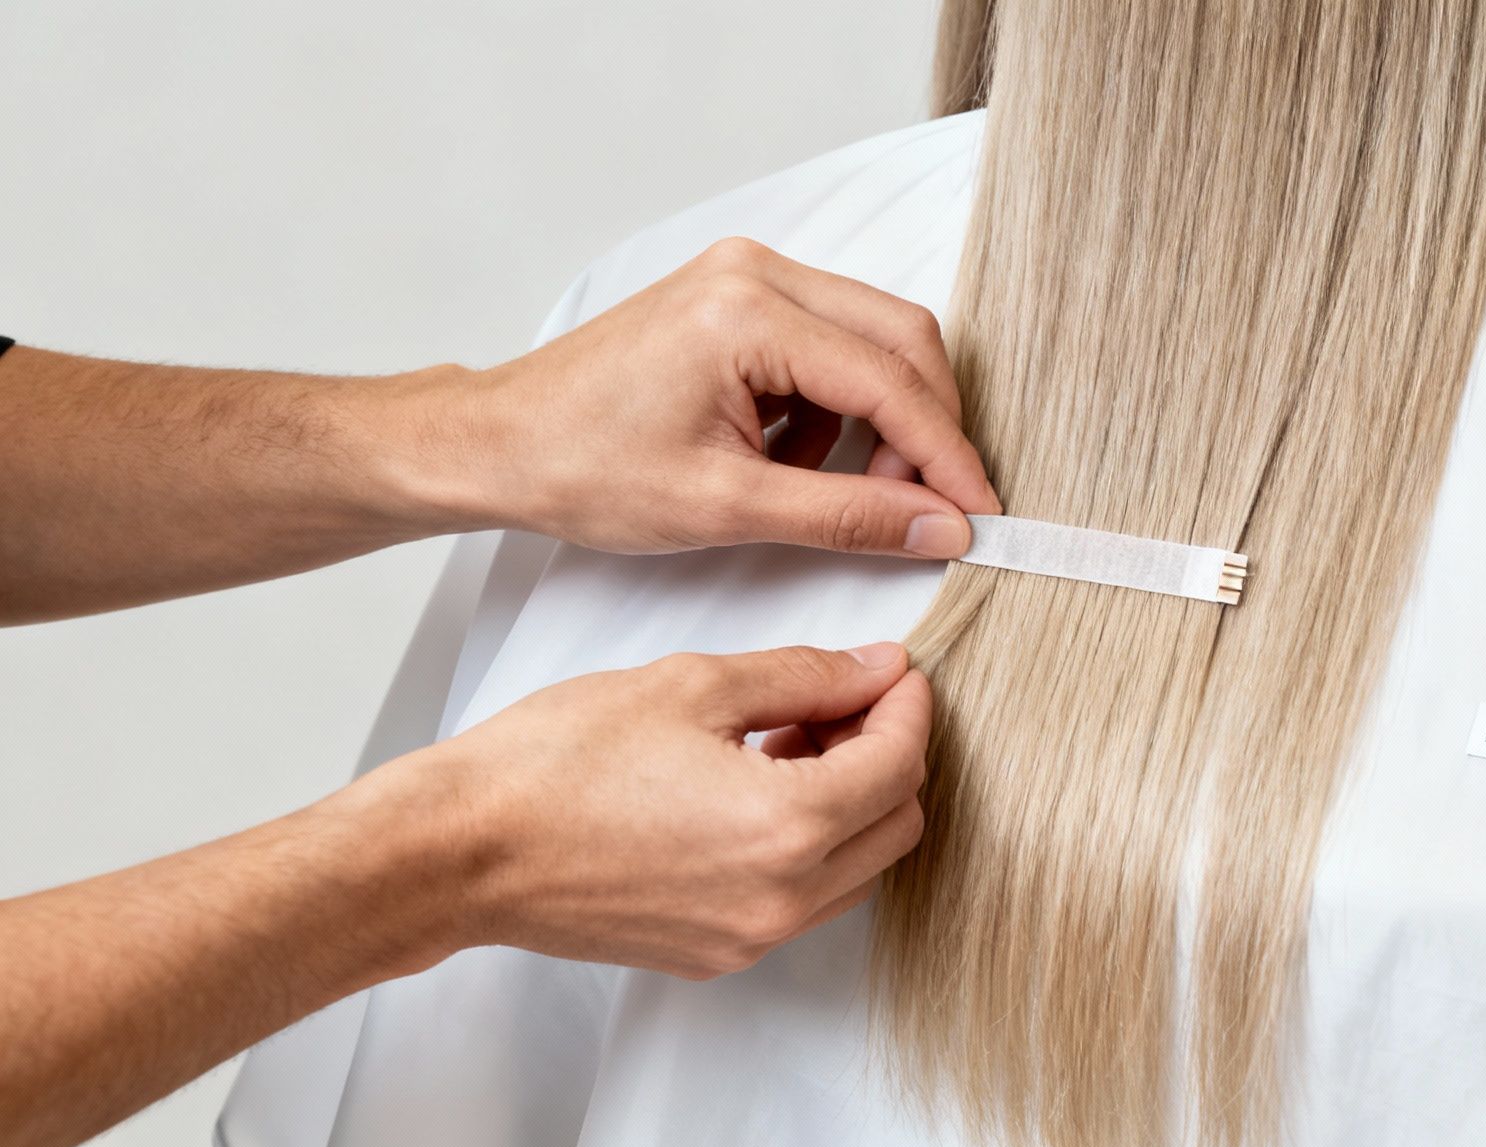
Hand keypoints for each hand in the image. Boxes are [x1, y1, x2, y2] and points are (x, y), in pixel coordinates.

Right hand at [379, 642, 928, 979]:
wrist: (463, 850)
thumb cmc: (556, 765)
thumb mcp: (693, 685)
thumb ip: (804, 675)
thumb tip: (873, 669)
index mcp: (787, 826)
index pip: (900, 764)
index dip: (907, 706)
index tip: (892, 672)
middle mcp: (781, 898)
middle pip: (897, 826)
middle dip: (889, 754)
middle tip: (844, 701)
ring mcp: (748, 936)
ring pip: (858, 869)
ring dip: (852, 802)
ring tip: (792, 739)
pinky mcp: (715, 953)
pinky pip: (803, 901)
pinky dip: (809, 845)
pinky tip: (757, 788)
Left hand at [449, 237, 1001, 556]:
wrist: (500, 442)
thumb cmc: (584, 468)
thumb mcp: (726, 508)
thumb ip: (848, 515)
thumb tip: (941, 528)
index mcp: (749, 313)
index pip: (891, 381)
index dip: (947, 455)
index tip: (979, 514)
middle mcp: (758, 272)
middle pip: (901, 340)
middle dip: (923, 430)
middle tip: (921, 509)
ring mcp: (749, 276)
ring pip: (872, 341)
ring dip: (877, 421)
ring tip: (825, 489)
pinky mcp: (741, 296)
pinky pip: (830, 345)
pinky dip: (833, 410)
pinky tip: (786, 461)